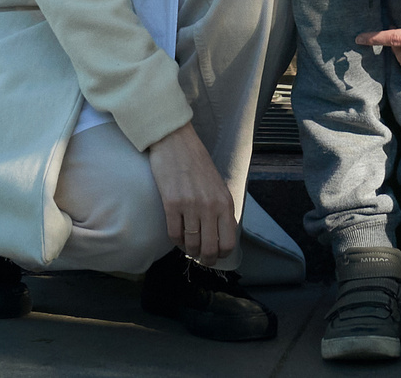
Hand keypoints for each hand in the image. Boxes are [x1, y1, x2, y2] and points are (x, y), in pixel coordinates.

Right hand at [145, 122, 237, 262]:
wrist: (176, 141)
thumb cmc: (196, 162)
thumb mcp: (217, 185)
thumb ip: (220, 209)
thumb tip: (219, 235)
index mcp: (225, 202)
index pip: (229, 241)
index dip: (222, 255)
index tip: (215, 256)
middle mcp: (210, 206)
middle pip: (210, 248)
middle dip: (205, 259)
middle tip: (200, 259)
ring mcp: (191, 205)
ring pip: (191, 244)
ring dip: (189, 251)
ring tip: (188, 248)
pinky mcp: (171, 203)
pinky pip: (174, 234)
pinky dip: (176, 241)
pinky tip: (177, 237)